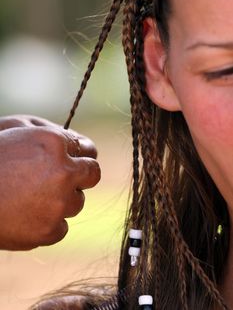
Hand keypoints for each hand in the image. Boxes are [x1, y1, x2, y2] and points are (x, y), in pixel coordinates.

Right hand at [0, 123, 99, 250]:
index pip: (87, 148)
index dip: (80, 155)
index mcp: (54, 142)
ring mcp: (58, 203)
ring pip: (77, 202)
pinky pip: (62, 227)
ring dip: (63, 200)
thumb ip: (48, 132)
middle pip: (93, 174)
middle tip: (64, 179)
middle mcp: (63, 171)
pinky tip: (28, 216)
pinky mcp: (49, 231)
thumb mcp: (13, 129)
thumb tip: (78, 143)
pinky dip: (49, 223)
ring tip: (35, 198)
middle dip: (82, 175)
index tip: (75, 160)